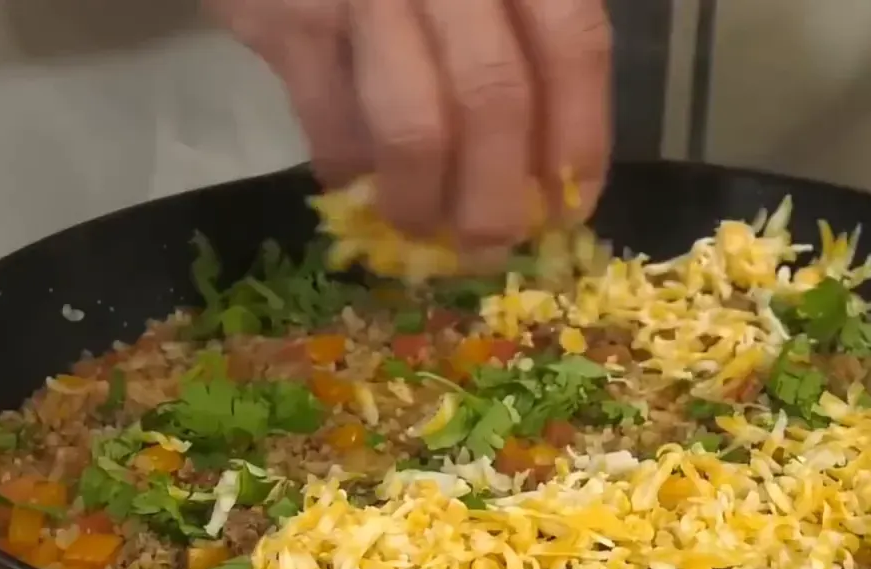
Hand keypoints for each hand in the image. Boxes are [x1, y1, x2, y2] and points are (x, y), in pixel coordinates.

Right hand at [206, 0, 612, 250]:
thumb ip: (516, 27)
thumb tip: (540, 161)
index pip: (571, 44)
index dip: (579, 137)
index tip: (570, 203)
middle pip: (495, 98)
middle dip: (497, 196)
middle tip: (491, 243)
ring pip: (415, 126)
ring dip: (423, 201)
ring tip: (420, 228)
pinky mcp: (291, 19)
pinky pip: (332, 122)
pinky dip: (349, 172)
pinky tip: (357, 185)